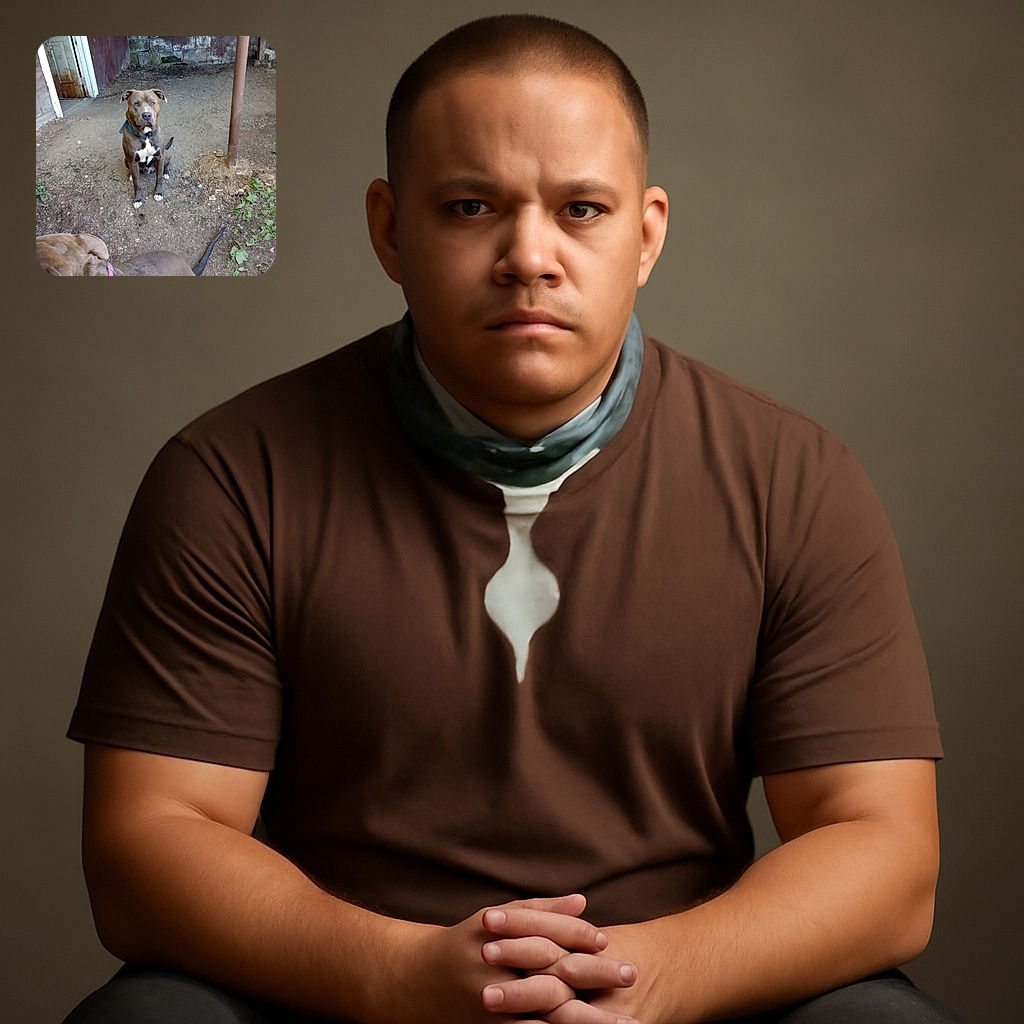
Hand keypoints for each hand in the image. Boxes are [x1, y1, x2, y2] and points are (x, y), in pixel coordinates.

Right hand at [397, 894, 636, 1023]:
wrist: (418, 985)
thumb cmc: (466, 944)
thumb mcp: (497, 920)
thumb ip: (541, 911)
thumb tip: (583, 901)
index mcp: (496, 942)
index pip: (543, 937)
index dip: (575, 936)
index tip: (606, 938)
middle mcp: (495, 978)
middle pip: (552, 976)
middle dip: (593, 976)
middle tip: (630, 973)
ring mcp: (493, 1011)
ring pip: (546, 1015)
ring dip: (588, 1017)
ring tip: (624, 1018)